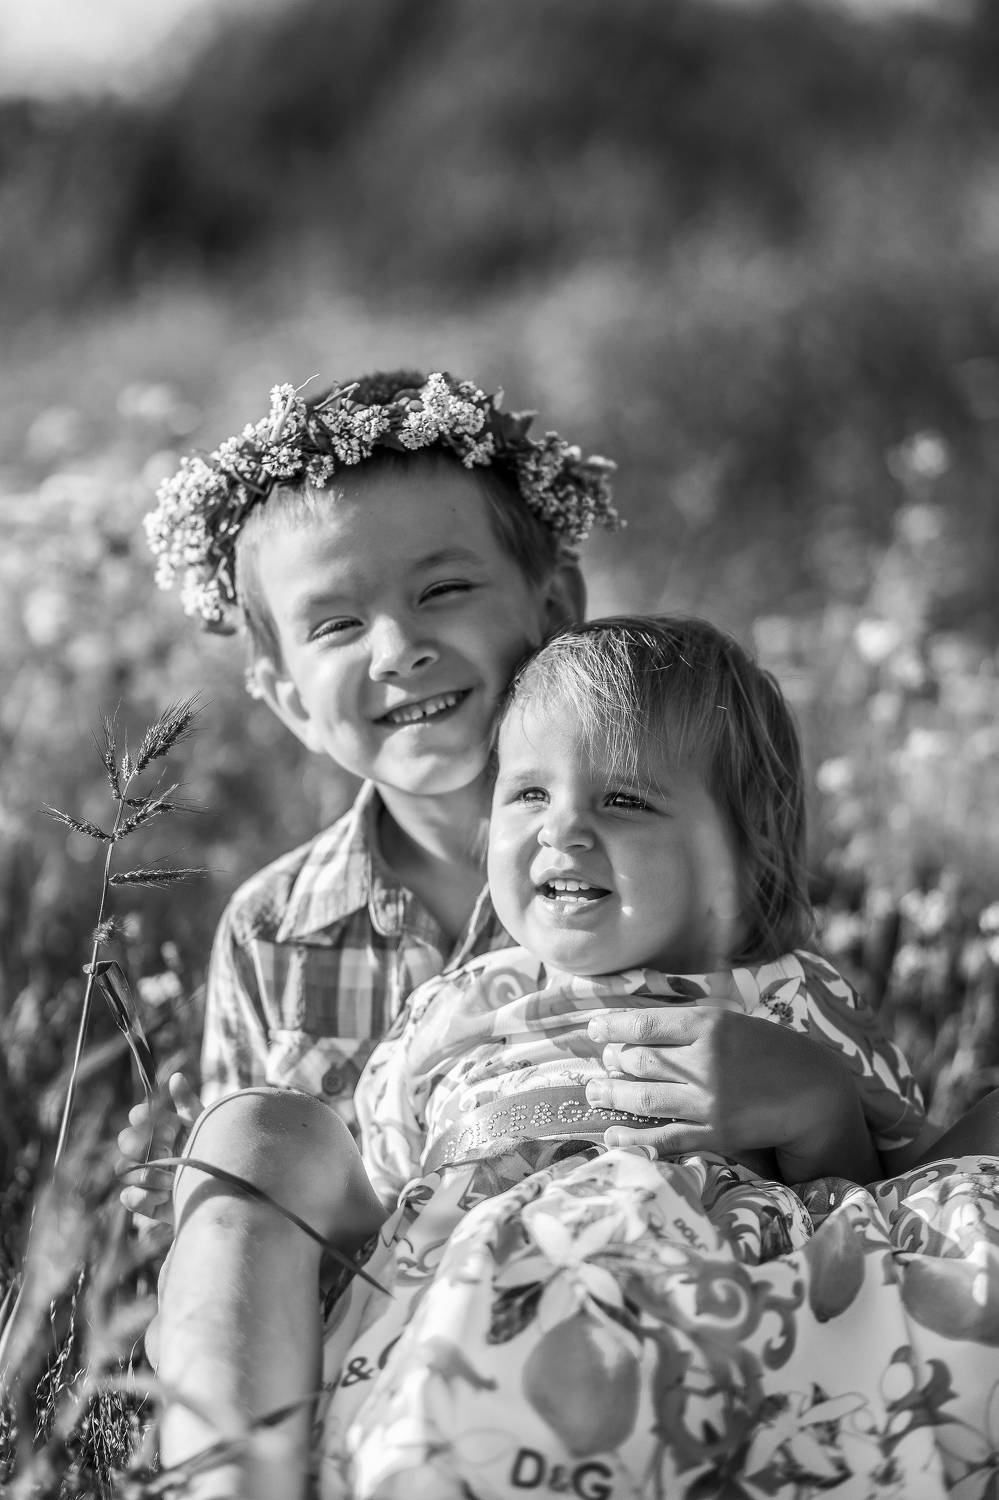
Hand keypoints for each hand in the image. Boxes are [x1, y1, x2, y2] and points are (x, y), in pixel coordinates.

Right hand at [117, 1072, 203, 1229]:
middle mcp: (149, 1151)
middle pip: (124, 1141)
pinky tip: (166, 1196)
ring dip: (146, 1174)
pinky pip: (129, 1198)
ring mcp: (145, 1177)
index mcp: (161, 1129)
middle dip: (140, 1145)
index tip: (160, 1123)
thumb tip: (176, 1077)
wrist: (227, 1192)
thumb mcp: (204, 1126)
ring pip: (123, 1169)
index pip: (138, 1116)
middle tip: (165, 1152)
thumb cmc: (214, 1153)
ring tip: (172, 1180)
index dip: (142, 1117)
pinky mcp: (146, 1201)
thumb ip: (188, 1103)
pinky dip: (145, 1197)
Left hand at [584, 1006, 879, 1182]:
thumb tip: (644, 1029)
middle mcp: (705, 1060)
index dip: (613, 1026)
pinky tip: (612, 1136)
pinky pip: (665, 1137)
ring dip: (613, 1095)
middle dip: (613, 1062)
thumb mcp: (736, 1023)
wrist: (817, 1092)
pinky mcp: (717, 1133)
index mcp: (710, 1024)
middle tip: (600, 1064)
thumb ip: (695, 1025)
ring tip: (593, 1092)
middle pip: (640, 1060)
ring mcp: (709, 1099)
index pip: (645, 1022)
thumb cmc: (775, 1052)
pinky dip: (635, 1138)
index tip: (593, 1029)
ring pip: (645, 1097)